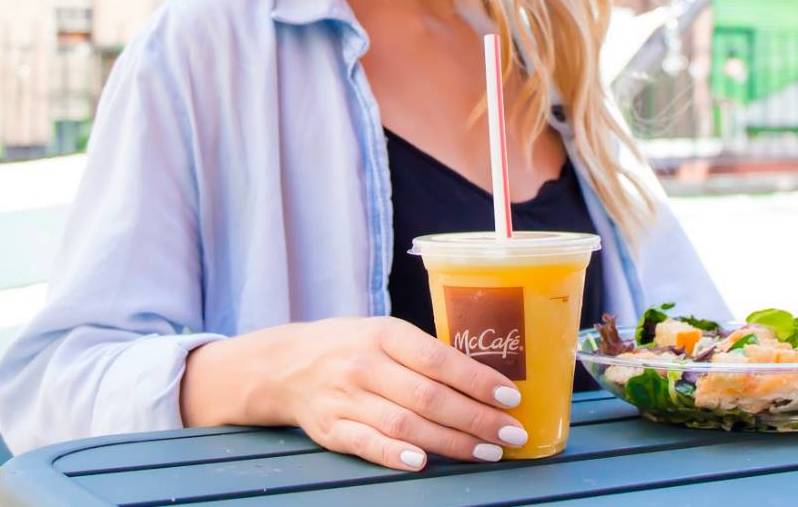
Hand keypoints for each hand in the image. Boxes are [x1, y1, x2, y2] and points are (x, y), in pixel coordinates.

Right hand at [181, 317, 526, 470]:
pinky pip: (369, 444)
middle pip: (429, 398)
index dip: (477, 381)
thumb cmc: (351, 346)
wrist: (286, 364)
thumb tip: (485, 380)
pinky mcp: (332, 428)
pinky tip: (425, 463)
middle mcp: (365, 365)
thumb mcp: (385, 333)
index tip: (510, 398)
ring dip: (452, 442)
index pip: (439, 359)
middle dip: (477, 419)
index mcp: (385, 334)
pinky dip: (397, 455)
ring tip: (487, 451)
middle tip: (511, 433)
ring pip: (406, 425)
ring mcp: (346, 398)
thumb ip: (426, 353)